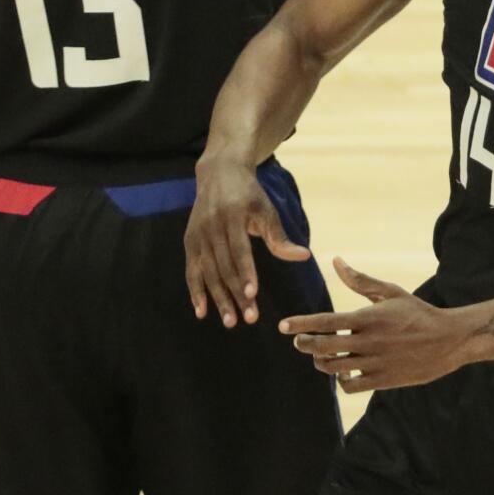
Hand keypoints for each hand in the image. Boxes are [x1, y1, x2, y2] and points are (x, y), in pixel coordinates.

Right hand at [185, 158, 310, 327]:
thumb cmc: (249, 195)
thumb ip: (280, 237)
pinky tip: (202, 312)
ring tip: (231, 321)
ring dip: (218, 298)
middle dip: (236, 293)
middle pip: (224, 265)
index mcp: (233, 214)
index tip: (253, 294)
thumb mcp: (267, 210)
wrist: (219, 173)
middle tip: (249, 318)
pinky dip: (195, 291)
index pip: (239, 249)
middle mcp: (212, 225)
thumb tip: (303, 257)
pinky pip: (192, 270)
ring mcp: (198, 234)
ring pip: (208, 272)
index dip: (245, 272)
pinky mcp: (190, 240)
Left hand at [280, 257, 467, 392]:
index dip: (301, 324)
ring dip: (320, 362)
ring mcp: (375, 363)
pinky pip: (351, 386)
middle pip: (323, 348)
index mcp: (367, 318)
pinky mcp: (383, 380)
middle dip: (305, 344)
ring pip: (334, 368)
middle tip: (298, 340)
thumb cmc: (417, 312)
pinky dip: (341, 380)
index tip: (283, 325)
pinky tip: (342, 371)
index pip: (325, 322)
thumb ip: (360, 280)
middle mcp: (368, 342)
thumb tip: (336, 261)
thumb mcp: (390, 292)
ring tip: (319, 355)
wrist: (448, 340)